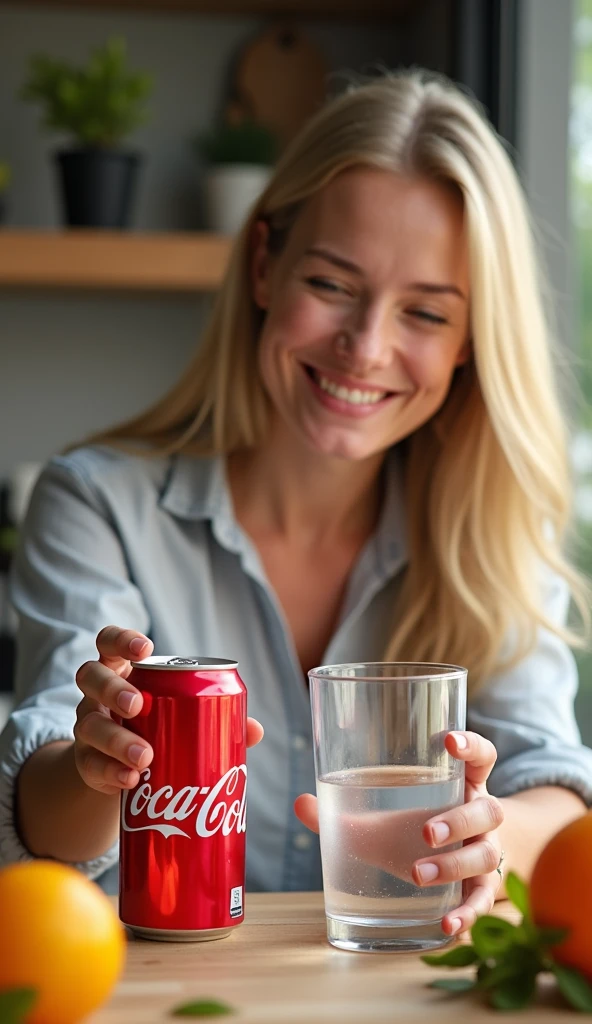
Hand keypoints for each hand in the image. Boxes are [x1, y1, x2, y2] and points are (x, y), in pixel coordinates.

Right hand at [74, 625, 263, 796]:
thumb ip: (217, 717)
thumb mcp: (178, 715)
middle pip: (91, 677)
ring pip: (88, 725)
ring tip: (144, 755)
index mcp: (121, 670)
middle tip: (139, 705)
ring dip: (116, 739)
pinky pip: (91, 765)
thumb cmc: (158, 727)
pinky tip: (130, 779)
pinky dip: (111, 771)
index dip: (122, 639)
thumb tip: (254, 729)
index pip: (109, 641)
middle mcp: (96, 695)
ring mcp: (87, 727)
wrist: (124, 771)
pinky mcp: (85, 762)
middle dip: (113, 689)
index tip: (145, 649)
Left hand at [294, 730, 503, 936]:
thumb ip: (342, 811)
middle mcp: (481, 814)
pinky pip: (485, 900)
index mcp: (462, 784)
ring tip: (420, 875)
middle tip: (425, 832)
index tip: (449, 741)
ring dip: (455, 865)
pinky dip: (468, 913)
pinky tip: (447, 925)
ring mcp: (487, 850)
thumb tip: (300, 803)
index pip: (481, 756)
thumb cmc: (412, 829)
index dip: (471, 746)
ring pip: (486, 854)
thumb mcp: (382, 818)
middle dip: (457, 821)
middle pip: (486, 811)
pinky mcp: (484, 886)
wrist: (452, 863)